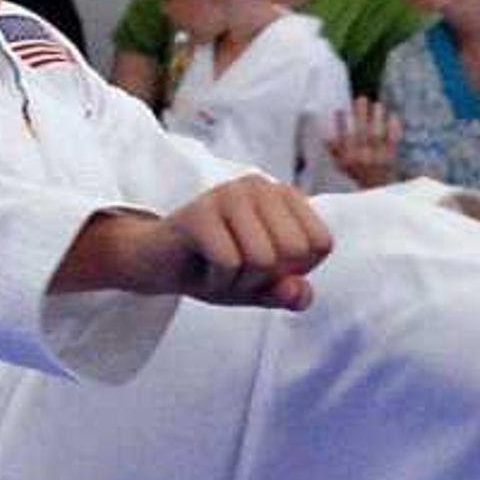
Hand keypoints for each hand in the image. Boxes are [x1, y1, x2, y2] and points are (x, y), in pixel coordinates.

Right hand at [159, 177, 329, 309]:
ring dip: (239, 281)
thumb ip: (290, 294)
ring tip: (219, 267)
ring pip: (262, 259)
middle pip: (293, 252)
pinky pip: (230, 263)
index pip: (321, 243)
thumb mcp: (262, 289)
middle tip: (237, 268)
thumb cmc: (217, 270)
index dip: (295, 270)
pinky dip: (218, 280)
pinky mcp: (200, 211)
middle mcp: (261, 185)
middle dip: (266, 276)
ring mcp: (229, 194)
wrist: (158, 265)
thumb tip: (300, 293)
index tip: (263, 263)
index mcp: (285, 196)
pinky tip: (202, 267)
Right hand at [325, 98, 400, 186]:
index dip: (340, 125)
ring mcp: (377, 158)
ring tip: (377, 104)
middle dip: (360, 116)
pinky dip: (394, 129)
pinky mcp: (390, 158)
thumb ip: (334, 149)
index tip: (339, 110)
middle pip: (360, 134)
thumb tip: (324, 133)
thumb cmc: (358, 173)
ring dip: (377, 119)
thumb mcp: (342, 164)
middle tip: (361, 98)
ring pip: (376, 136)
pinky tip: (393, 116)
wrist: (377, 189)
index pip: (342, 140)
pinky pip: (392, 142)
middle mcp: (362, 159)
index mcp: (348, 160)